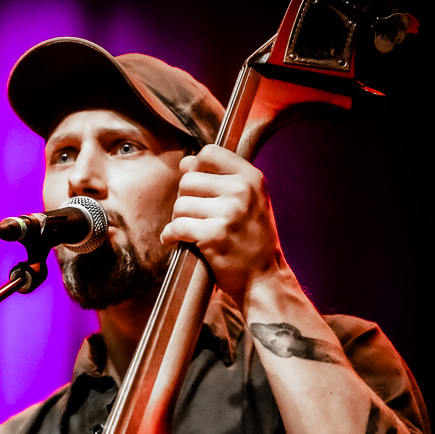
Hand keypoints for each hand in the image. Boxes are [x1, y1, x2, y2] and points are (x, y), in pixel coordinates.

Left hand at [160, 145, 284, 296]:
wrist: (263, 279)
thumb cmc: (252, 240)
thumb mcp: (249, 202)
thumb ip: (220, 179)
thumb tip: (185, 162)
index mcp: (251, 178)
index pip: (209, 153)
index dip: (195, 168)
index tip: (197, 187)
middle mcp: (242, 191)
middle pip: (188, 181)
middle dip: (185, 200)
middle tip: (197, 218)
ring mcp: (229, 212)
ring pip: (180, 205)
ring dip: (179, 220)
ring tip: (193, 231)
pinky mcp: (214, 235)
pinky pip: (176, 227)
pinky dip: (170, 235)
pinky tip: (176, 240)